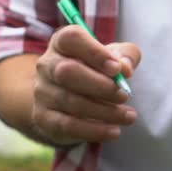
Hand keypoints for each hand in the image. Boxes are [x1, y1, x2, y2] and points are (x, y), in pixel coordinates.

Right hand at [32, 25, 140, 145]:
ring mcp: (42, 92)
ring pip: (70, 101)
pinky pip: (67, 125)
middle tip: (124, 95)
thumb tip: (125, 68)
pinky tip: (114, 131)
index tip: (117, 68)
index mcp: (63, 43)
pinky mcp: (43, 118)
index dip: (95, 52)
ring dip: (104, 111)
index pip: (71, 39)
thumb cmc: (97, 71)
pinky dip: (94, 130)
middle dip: (100, 86)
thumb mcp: (115, 57)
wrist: (69, 100)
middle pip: (67, 71)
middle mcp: (47, 65)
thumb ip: (125, 56)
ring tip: (129, 116)